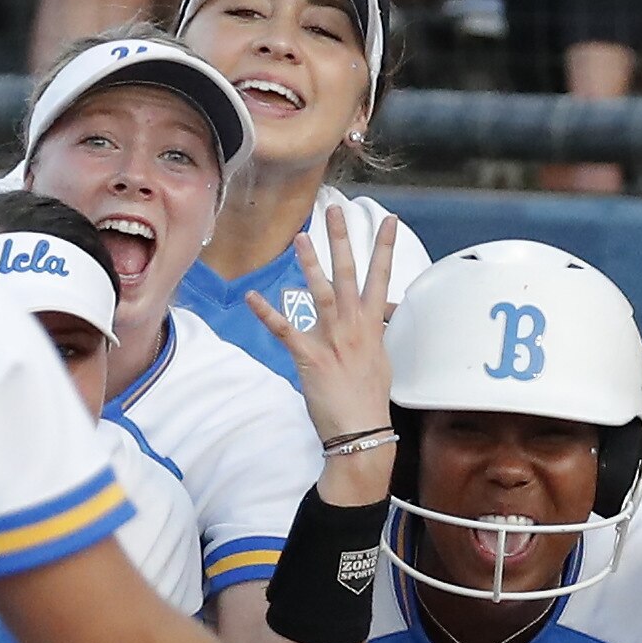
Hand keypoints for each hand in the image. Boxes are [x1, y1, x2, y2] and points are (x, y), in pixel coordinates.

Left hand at [247, 198, 393, 445]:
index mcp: (372, 326)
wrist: (361, 431)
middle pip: (350, 274)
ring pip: (322, 293)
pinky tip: (253, 297)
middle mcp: (354, 327)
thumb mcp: (380, 361)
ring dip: (311, 264)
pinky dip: (268, 313)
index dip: (385, 247)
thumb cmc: (370, 400)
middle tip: (336, 211)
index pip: (381, 278)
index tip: (388, 220)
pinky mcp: (309, 356)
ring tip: (301, 238)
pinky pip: (286, 330)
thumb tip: (377, 320)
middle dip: (343, 240)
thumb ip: (374, 334)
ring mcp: (332, 340)